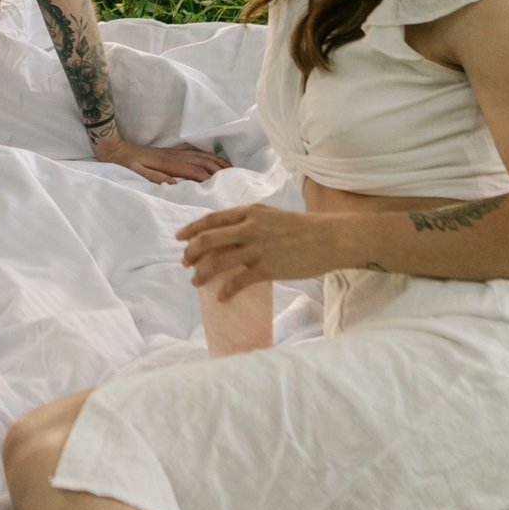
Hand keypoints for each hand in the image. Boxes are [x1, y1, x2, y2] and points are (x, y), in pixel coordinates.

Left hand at [90, 130, 226, 186]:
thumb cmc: (127, 165)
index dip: (209, 178)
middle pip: (202, 161)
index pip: (194, 171)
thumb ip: (154, 178)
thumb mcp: (137, 173)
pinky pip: (193, 150)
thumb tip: (172, 184)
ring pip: (200, 155)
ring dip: (216, 160)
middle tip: (234, 175)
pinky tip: (213, 156)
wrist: (117, 149)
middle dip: (218, 168)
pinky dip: (206, 153)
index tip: (222, 184)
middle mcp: (174, 156)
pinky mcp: (171, 150)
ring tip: (230, 167)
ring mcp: (174, 152)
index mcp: (168, 164)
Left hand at [177, 201, 329, 298]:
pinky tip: (220, 297)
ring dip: (202, 273)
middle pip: (208, 240)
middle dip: (191, 252)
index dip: (192, 229)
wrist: (329, 239)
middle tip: (184, 262)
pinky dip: (226, 291)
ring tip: (195, 281)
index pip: (212, 219)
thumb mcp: (270, 216)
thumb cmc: (300, 228)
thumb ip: (248, 222)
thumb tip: (224, 236)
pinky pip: (239, 282)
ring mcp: (258, 248)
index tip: (180, 237)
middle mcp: (250, 228)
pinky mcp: (268, 268)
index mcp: (250, 212)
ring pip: (218, 262)